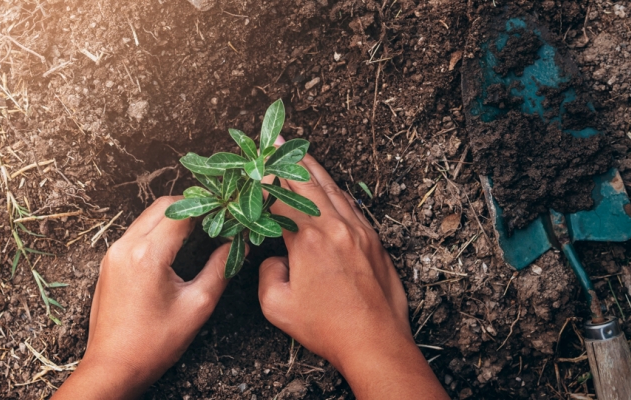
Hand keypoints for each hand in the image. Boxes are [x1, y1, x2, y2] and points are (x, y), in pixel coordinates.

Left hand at [54, 197, 238, 398]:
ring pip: (148, 217)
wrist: (112, 368)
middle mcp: (125, 246)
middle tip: (216, 218)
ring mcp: (113, 253)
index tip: (228, 213)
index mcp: (147, 254)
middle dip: (192, 206)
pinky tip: (176, 245)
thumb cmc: (154, 343)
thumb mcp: (197, 305)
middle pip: (162, 206)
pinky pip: (136, 233)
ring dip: (174, 217)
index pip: (182, 211)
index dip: (209, 208)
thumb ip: (220, 270)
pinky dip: (158, 230)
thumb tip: (238, 246)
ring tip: (200, 230)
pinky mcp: (109, 263)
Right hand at [258, 139, 448, 398]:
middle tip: (276, 141)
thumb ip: (267, 273)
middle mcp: (336, 227)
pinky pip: (351, 205)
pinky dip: (334, 190)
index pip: (282, 199)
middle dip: (290, 160)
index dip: (265, 182)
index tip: (254, 168)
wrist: (375, 341)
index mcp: (309, 240)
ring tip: (299, 153)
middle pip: (309, 182)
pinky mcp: (374, 240)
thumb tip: (274, 258)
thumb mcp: (278, 306)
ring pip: (333, 189)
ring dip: (314, 169)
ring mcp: (359, 231)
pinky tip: (328, 187)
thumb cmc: (327, 328)